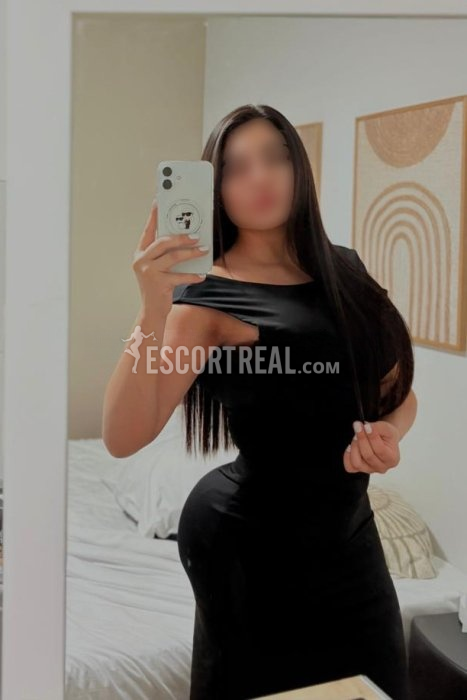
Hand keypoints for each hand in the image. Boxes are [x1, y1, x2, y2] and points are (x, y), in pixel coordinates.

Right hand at [132, 199, 209, 318]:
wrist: (151, 311)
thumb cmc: (158, 286)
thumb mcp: (158, 268)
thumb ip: (165, 254)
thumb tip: (185, 238)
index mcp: (140, 253)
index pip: (148, 230)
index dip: (154, 216)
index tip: (159, 201)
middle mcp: (141, 260)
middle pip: (163, 242)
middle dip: (181, 237)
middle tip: (196, 235)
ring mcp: (148, 272)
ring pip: (173, 257)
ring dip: (191, 253)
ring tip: (203, 250)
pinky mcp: (159, 284)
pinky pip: (180, 276)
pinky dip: (192, 275)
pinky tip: (202, 275)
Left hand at [343, 420, 400, 473]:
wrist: (384, 440)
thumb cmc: (386, 436)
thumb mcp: (387, 428)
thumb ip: (378, 427)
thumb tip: (366, 427)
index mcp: (392, 459)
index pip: (380, 449)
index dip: (371, 437)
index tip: (366, 426)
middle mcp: (382, 468)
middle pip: (368, 455)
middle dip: (361, 439)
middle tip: (358, 427)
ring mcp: (370, 470)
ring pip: (357, 463)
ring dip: (354, 447)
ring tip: (355, 437)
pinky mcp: (360, 470)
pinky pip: (350, 467)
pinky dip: (347, 456)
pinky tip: (350, 446)